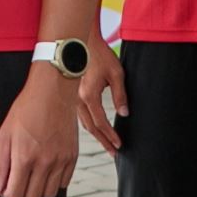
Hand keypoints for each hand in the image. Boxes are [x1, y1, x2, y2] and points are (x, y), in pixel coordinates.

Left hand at [0, 67, 80, 196]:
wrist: (53, 92)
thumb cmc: (26, 109)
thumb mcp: (4, 135)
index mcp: (24, 158)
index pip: (14, 195)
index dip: (7, 193)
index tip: (6, 185)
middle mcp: (44, 163)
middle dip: (21, 193)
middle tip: (18, 179)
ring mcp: (60, 161)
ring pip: (48, 195)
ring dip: (38, 189)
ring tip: (32, 174)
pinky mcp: (72, 158)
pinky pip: (63, 184)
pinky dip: (53, 181)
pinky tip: (46, 168)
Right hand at [76, 39, 126, 154]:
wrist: (80, 43)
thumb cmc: (100, 55)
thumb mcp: (116, 73)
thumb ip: (120, 95)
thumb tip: (124, 114)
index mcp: (89, 96)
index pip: (101, 122)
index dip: (110, 135)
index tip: (120, 145)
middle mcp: (77, 100)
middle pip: (91, 127)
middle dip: (104, 141)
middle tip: (114, 153)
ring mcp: (72, 99)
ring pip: (84, 123)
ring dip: (97, 135)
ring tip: (107, 145)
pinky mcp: (72, 96)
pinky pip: (80, 116)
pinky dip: (89, 126)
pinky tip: (96, 130)